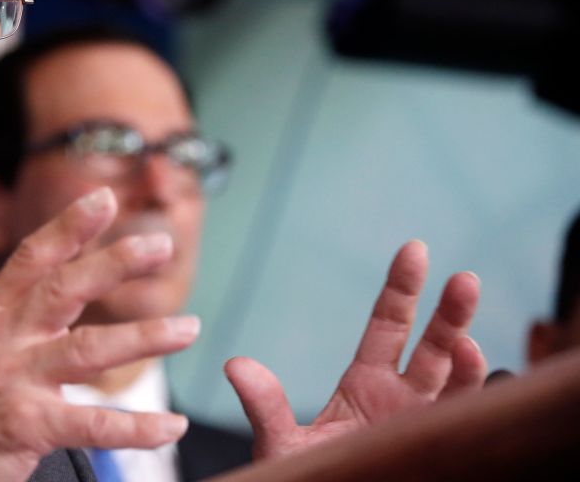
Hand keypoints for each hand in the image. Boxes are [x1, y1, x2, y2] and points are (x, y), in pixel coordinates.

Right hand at [0, 187, 199, 481]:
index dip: (68, 226)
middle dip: (116, 262)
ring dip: (144, 337)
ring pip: (88, 350)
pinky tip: (171, 425)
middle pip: (64, 289)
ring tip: (188, 329)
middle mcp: (3, 338)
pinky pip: (92, 424)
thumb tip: (64, 278)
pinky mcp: (26, 425)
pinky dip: (137, 427)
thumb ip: (16, 312)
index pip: (32, 258)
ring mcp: (13, 380)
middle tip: (160, 244)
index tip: (105, 198)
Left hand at [225, 240, 486, 458]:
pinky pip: (463, 419)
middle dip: (450, 312)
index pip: (388, 325)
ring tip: (463, 339)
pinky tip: (471, 372)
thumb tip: (234, 365)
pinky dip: (472, 396)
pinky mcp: (440, 448)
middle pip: (433, 345)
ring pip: (458, 382)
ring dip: (467, 357)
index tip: (414, 249)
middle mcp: (403, 399)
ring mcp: (425, 425)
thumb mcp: (284, 444)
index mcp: (366, 385)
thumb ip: (266, 406)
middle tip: (463, 278)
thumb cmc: (310, 480)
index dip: (402, 289)